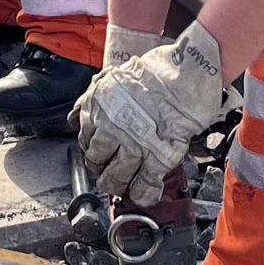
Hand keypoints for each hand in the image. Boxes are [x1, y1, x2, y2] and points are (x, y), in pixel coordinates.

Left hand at [73, 23, 226, 205]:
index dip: (91, 147)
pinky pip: (146, 182)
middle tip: (106, 172)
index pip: (85, 137)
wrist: (188, 70)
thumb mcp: (114, 76)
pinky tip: (143, 195)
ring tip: (121, 188)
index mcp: (99, 106)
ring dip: (118, 185)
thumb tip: (74, 117)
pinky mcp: (159, 154)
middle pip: (97, 160)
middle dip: (101, 169)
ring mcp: (135, 143)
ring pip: (117, 176)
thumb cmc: (158, 68)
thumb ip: (94, 97)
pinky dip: (144, 192)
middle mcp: (112, 127)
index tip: (96, 151)